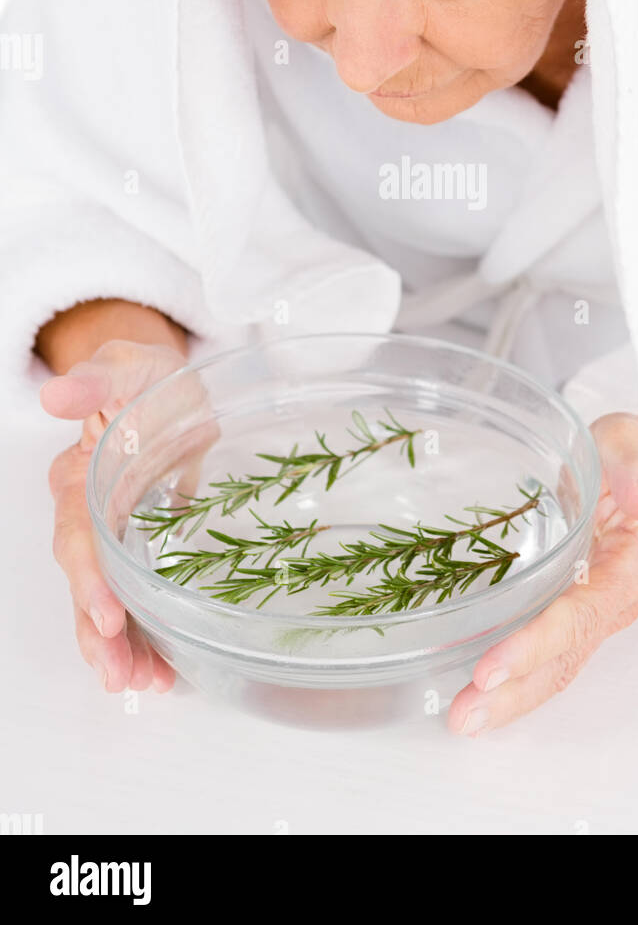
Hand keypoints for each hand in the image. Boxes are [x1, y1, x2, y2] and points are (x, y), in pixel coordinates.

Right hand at [42, 339, 192, 694]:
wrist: (169, 383)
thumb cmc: (147, 374)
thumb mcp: (127, 365)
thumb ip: (96, 380)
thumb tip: (57, 394)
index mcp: (80, 474)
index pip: (78, 533)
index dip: (90, 577)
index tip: (106, 615)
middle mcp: (88, 511)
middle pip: (85, 581)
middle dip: (99, 633)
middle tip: (122, 673)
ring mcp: (112, 534)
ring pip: (103, 600)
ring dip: (117, 648)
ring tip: (140, 683)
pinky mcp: (139, 546)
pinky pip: (132, 597)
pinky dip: (141, 636)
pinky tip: (157, 669)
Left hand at [448, 411, 637, 735]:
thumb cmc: (628, 456)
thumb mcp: (630, 443)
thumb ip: (635, 468)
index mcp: (632, 564)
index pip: (580, 614)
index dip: (536, 643)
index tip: (492, 665)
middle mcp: (617, 601)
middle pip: (566, 657)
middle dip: (515, 690)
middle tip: (464, 714)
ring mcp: (596, 614)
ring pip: (558, 667)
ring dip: (512, 698)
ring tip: (463, 718)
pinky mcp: (576, 615)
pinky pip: (550, 656)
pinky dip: (517, 681)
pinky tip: (479, 695)